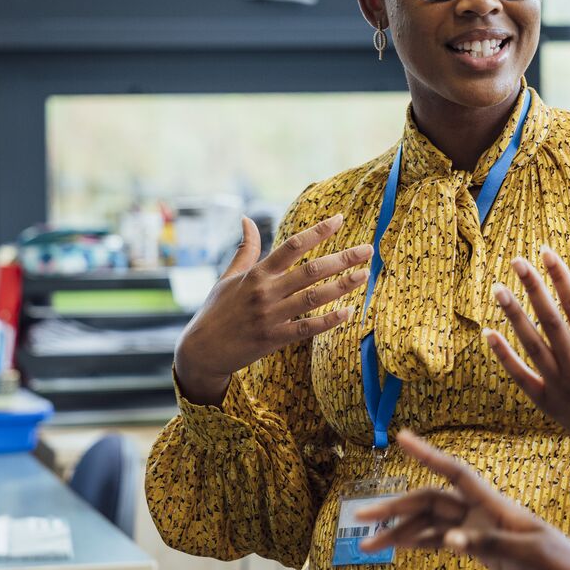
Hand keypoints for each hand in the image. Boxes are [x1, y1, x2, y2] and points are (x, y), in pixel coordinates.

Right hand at [174, 214, 371, 404]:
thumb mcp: (228, 276)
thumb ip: (245, 249)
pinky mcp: (273, 339)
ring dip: (342, 286)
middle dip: (342, 258)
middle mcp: (265, 292)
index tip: (339, 219)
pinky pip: (306, 328)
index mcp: (256, 273)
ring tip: (364, 275)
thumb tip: (246, 218)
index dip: (317, 231)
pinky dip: (328, 320)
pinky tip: (348, 312)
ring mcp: (270, 316)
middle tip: (367, 249)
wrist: (201, 350)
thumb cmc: (216, 310)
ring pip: (313, 297)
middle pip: (310, 270)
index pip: (292, 246)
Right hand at [355, 430, 569, 569]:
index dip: (427, 454)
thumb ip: (489, 543)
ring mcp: (477, 530)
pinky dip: (416, 544)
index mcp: (493, 505)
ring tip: (367, 543)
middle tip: (360, 516)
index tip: (400, 437)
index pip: (454, 471)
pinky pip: (439, 542)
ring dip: (398, 531)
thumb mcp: (530, 555)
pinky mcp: (480, 550)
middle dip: (393, 507)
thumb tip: (449, 541)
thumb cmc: (564, 567)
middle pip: (428, 502)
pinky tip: (397, 548)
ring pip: (428, 524)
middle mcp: (480, 512)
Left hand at [486, 246, 569, 495]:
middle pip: (550, 320)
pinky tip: (487, 333)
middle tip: (517, 260)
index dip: (560, 277)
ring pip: (531, 343)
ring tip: (497, 289)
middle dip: (533, 288)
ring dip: (513, 316)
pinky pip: (519, 374)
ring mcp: (560, 383)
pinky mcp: (545, 400)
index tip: (546, 252)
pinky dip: (503, 355)